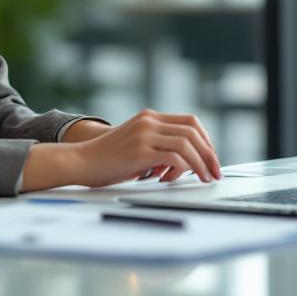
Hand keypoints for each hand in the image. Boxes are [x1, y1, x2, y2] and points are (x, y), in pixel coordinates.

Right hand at [67, 109, 221, 187]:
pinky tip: (183, 179)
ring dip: (202, 162)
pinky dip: (185, 168)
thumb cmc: (108, 159)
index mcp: (149, 117)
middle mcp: (149, 121)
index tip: (211, 157)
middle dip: (209, 153)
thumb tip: (185, 162)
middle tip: (215, 171)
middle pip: (193, 131)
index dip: (205, 139)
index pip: (190, 121)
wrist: (81, 161)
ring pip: (187, 143)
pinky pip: (174, 157)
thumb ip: (158, 146)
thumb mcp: (136, 145)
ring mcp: (144, 134)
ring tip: (206, 178)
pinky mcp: (140, 151)